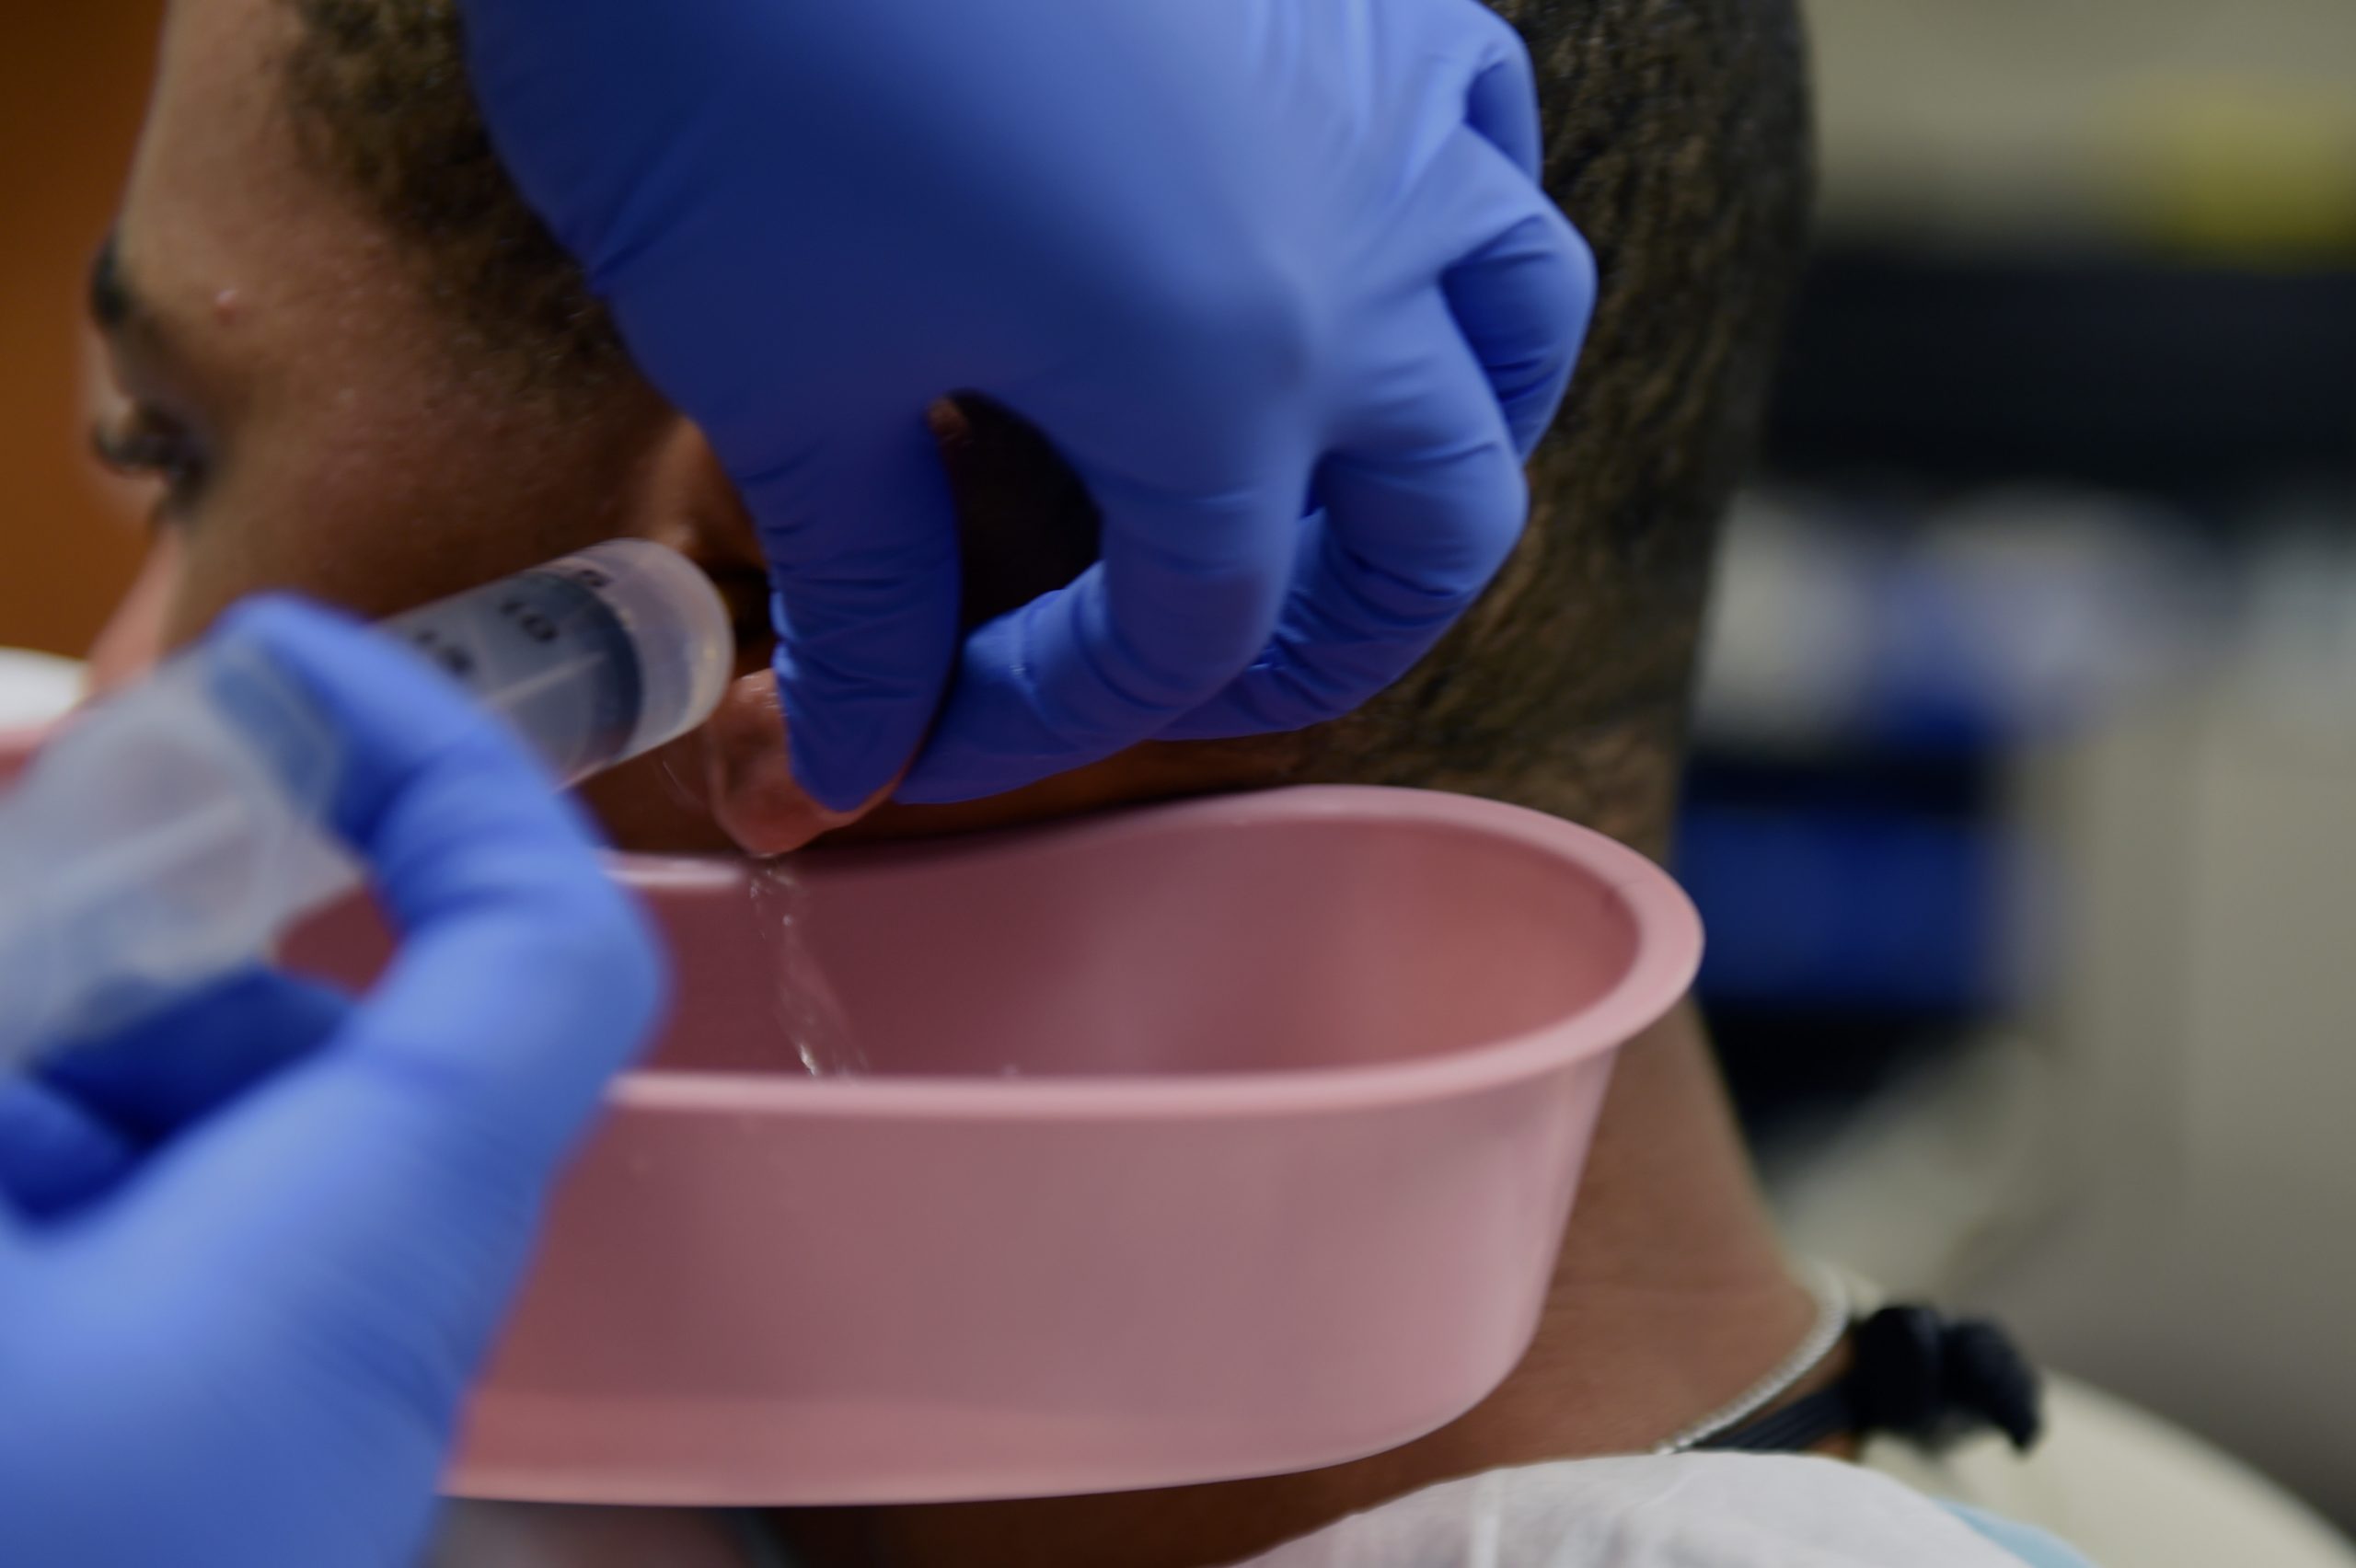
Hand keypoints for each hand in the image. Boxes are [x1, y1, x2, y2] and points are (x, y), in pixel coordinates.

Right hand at [0, 601, 663, 1567]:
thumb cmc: (62, 1497)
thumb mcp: (8, 1210)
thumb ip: (24, 1028)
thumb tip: (25, 881)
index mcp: (354, 1259)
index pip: (537, 947)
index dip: (442, 770)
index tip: (280, 657)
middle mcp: (345, 1331)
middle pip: (287, 1039)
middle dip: (99, 956)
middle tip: (20, 882)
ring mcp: (251, 1414)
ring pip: (168, 1152)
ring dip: (48, 1087)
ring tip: (10, 1082)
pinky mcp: (178, 1462)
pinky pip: (123, 1265)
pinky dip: (46, 1197)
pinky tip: (7, 1191)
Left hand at [463, 0, 1594, 807]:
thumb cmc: (725, 49)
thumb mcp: (777, 367)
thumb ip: (861, 591)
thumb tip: (845, 753)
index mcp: (1228, 377)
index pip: (1191, 634)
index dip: (1047, 721)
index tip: (907, 740)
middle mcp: (1362, 247)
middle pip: (1437, 526)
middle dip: (1321, 642)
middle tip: (1175, 673)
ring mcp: (1376, 92)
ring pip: (1517, 319)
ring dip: (1442, 447)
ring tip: (1325, 494)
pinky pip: (1472, 129)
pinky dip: (1439, 233)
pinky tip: (1332, 252)